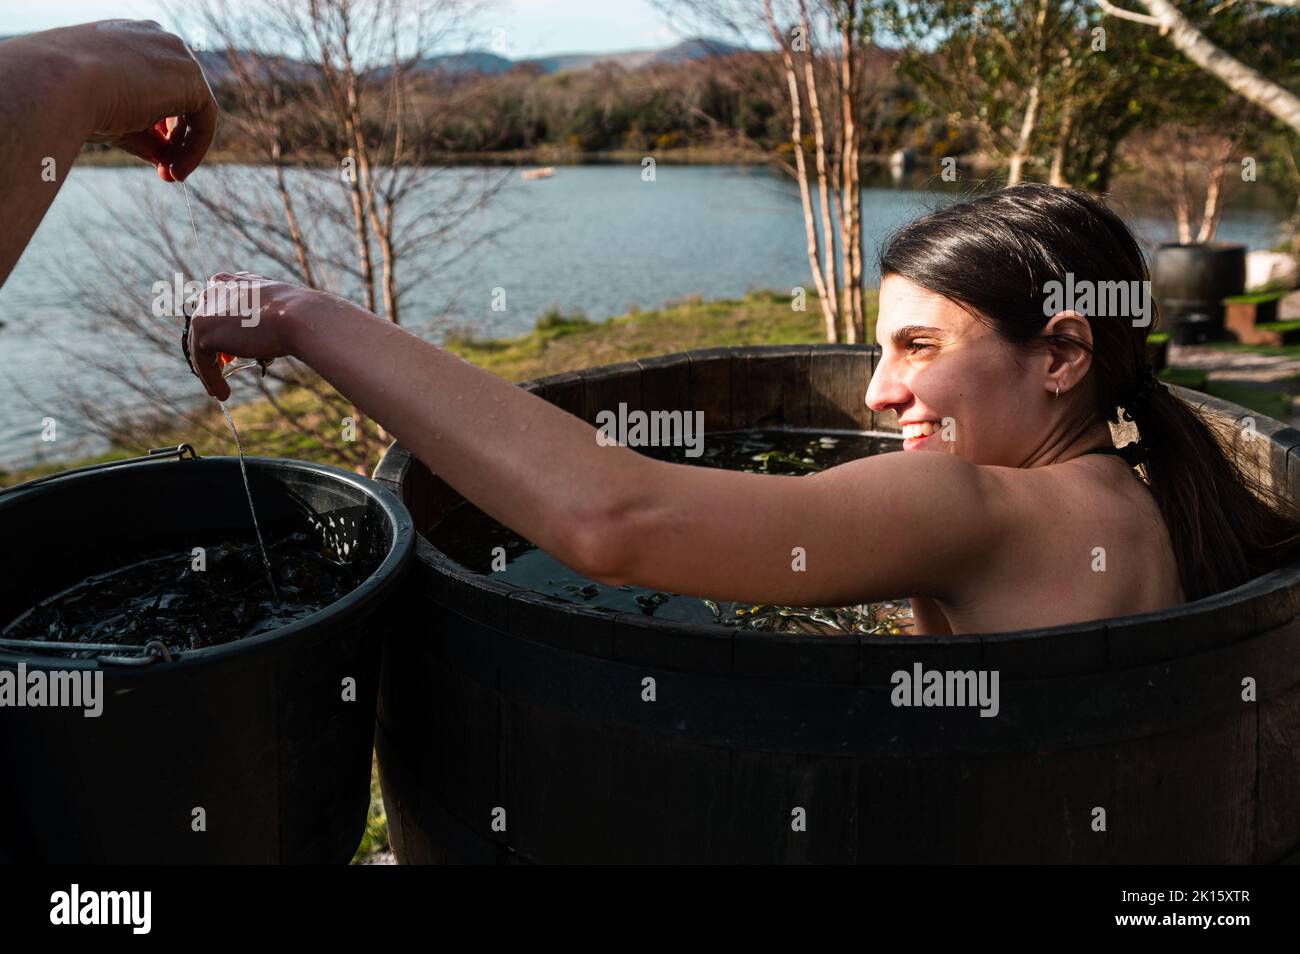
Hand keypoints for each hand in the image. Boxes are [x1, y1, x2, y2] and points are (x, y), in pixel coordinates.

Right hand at [38, 20, 217, 180]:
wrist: (58, 85)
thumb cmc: (69, 98)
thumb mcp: (110, 115)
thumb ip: (144, 134)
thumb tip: (165, 161)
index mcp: (129, 39)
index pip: (156, 83)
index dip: (157, 122)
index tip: (151, 151)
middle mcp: (155, 39)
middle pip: (178, 96)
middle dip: (173, 138)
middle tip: (163, 170)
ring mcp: (174, 53)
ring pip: (194, 108)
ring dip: (184, 147)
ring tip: (167, 174)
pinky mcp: (190, 76)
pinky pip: (205, 118)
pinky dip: (195, 148)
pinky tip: (176, 170)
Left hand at [187, 272, 347, 400]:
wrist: (298, 317)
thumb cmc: (298, 316)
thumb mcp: (278, 310)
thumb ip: (260, 316)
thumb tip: (257, 336)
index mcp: (234, 281)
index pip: (218, 306)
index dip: (221, 328)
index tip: (229, 349)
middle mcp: (216, 289)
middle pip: (207, 324)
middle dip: (213, 347)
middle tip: (225, 367)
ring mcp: (206, 307)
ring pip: (201, 344)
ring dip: (210, 369)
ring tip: (220, 390)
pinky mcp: (203, 329)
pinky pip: (202, 360)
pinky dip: (211, 379)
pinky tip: (223, 394)